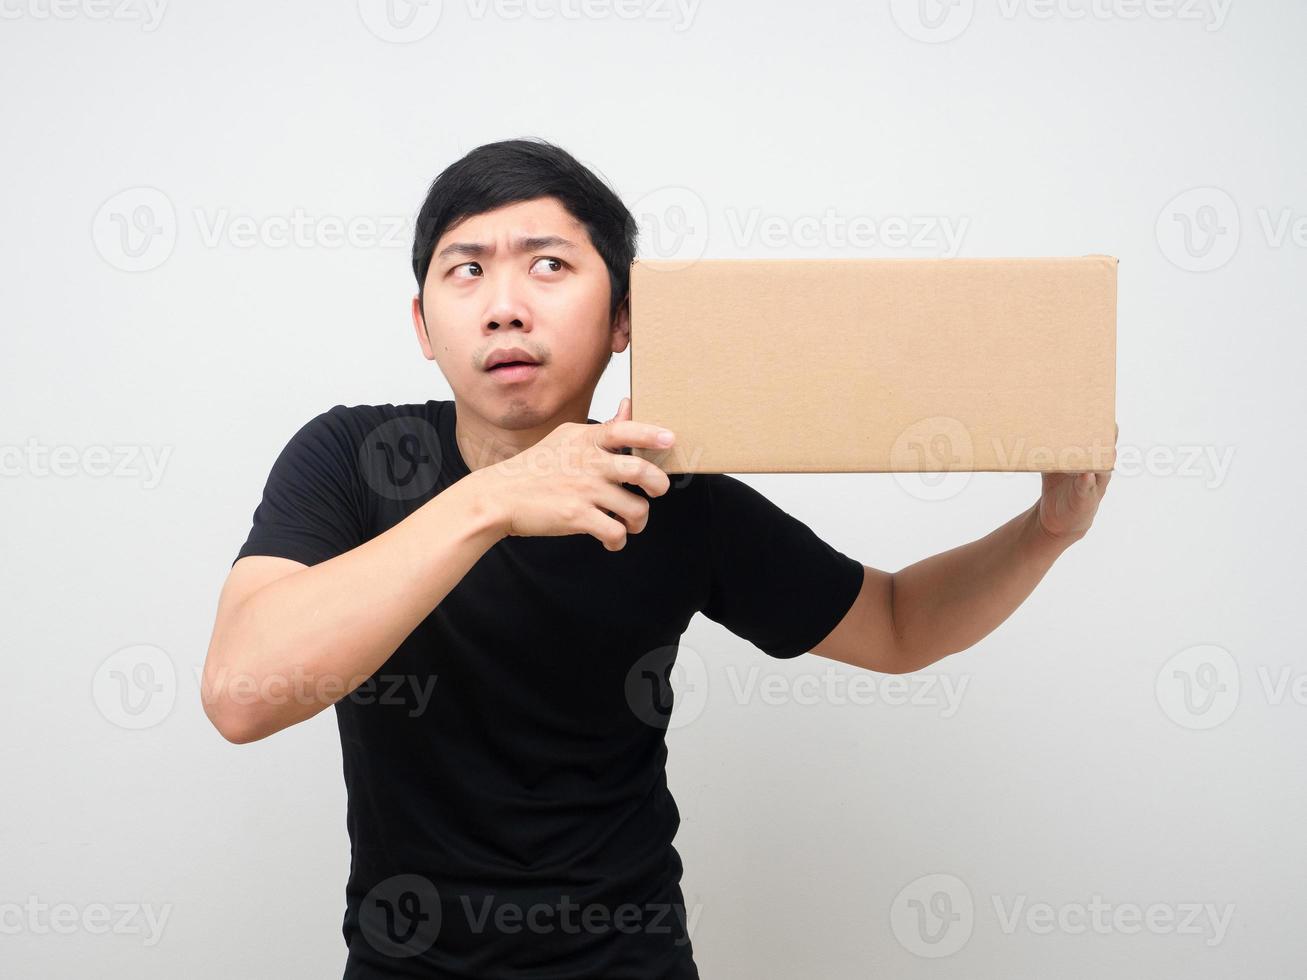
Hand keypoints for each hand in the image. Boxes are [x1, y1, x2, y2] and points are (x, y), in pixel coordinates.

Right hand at [476, 397, 674, 551]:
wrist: (499, 497)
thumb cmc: (534, 468)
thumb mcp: (566, 438)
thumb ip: (601, 428)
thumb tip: (629, 407)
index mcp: (585, 439)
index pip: (625, 430)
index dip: (652, 434)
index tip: (670, 440)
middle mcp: (588, 462)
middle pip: (641, 471)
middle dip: (658, 485)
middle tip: (655, 491)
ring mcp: (583, 489)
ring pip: (635, 508)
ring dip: (639, 520)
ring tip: (630, 522)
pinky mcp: (577, 516)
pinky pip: (615, 532)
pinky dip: (618, 540)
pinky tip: (611, 539)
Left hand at [1036, 423, 1116, 543]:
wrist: (1058, 518)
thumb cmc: (1057, 484)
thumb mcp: (1052, 463)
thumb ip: (1047, 447)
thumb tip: (1030, 425)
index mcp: (1091, 457)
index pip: (1102, 438)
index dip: (1102, 425)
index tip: (1099, 410)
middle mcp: (1097, 468)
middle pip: (1106, 449)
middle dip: (1106, 436)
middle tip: (1104, 422)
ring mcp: (1095, 484)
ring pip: (1102, 468)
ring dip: (1099, 457)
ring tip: (1096, 446)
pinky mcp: (1086, 498)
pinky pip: (1088, 487)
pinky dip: (1087, 481)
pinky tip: (1086, 474)